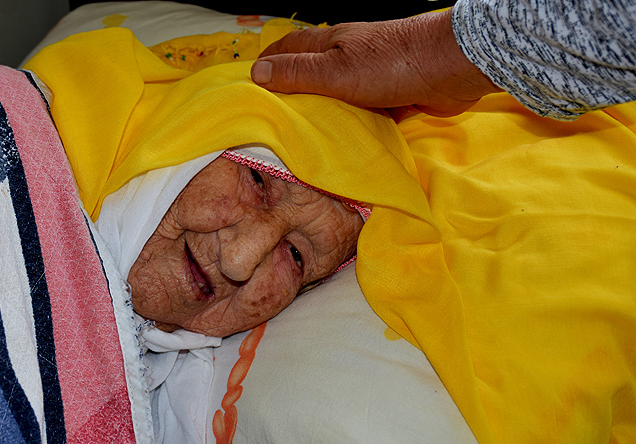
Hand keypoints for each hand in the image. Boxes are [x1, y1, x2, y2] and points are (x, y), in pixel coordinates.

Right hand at [251, 10, 500, 116]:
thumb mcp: (335, 71)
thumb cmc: (392, 64)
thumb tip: (257, 72)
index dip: (267, 62)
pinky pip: (363, 111)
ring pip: (337, 95)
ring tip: (302, 137)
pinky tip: (343, 142)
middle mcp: (349, 56)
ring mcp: (372, 75)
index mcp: (331, 43)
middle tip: (272, 118)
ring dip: (322, 112)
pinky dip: (351, 124)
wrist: (451, 69)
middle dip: (292, 91)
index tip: (249, 85)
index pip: (288, 47)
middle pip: (312, 72)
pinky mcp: (392, 95)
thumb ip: (298, 74)